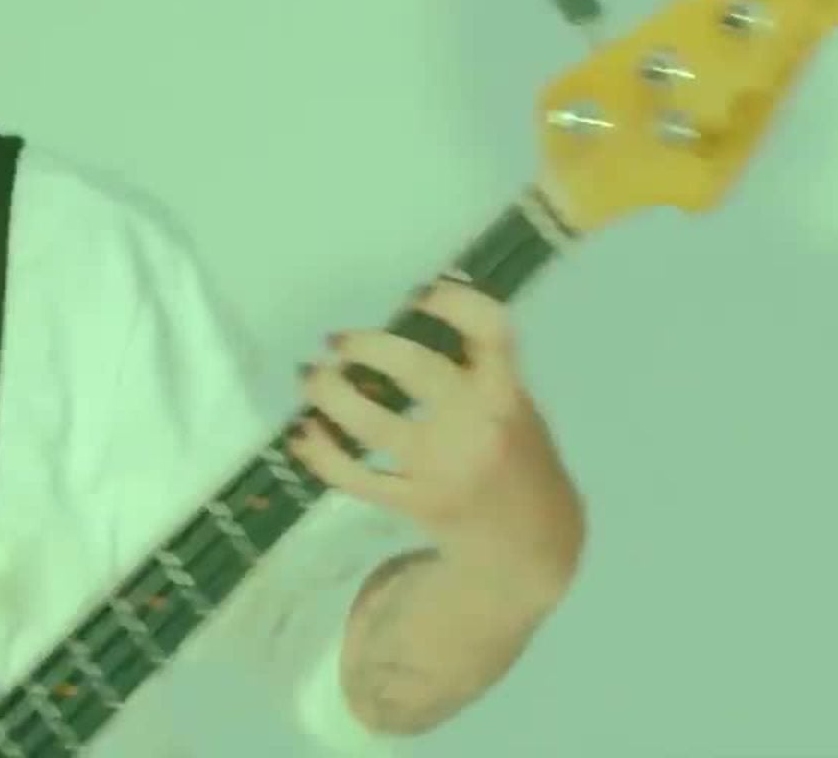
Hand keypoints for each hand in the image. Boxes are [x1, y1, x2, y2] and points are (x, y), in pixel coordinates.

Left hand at [287, 278, 548, 561]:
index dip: (455, 303)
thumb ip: (476, 366)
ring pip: (371, 424)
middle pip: (414, 369)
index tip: (420, 294)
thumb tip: (415, 306)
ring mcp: (443, 468)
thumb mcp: (514, 406)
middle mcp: (477, 426)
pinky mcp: (415, 503)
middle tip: (337, 341)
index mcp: (507, 394)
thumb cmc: (516, 457)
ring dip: (329, 394)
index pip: (491, 332)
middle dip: (366, 346)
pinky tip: (303, 434)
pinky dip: (320, 453)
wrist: (533, 542)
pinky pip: (355, 476)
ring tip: (310, 377)